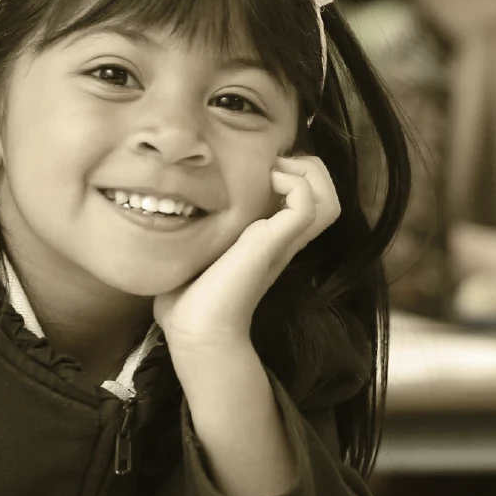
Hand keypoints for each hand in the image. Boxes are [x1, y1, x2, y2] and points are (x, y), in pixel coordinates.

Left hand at [155, 155, 339, 354]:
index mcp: (271, 238)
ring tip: (276, 173)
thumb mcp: (196, 250)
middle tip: (273, 167)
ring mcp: (283, 241)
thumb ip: (194, 229)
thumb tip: (165, 209)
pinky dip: (295, 184)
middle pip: (329, 196)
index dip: (296, 173)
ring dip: (308, 174)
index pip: (311, 200)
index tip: (262, 167)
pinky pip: (307, 204)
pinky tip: (267, 183)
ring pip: (329, 200)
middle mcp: (284, 238)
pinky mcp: (274, 242)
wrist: (195, 328)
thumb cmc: (188, 297)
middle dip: (308, 168)